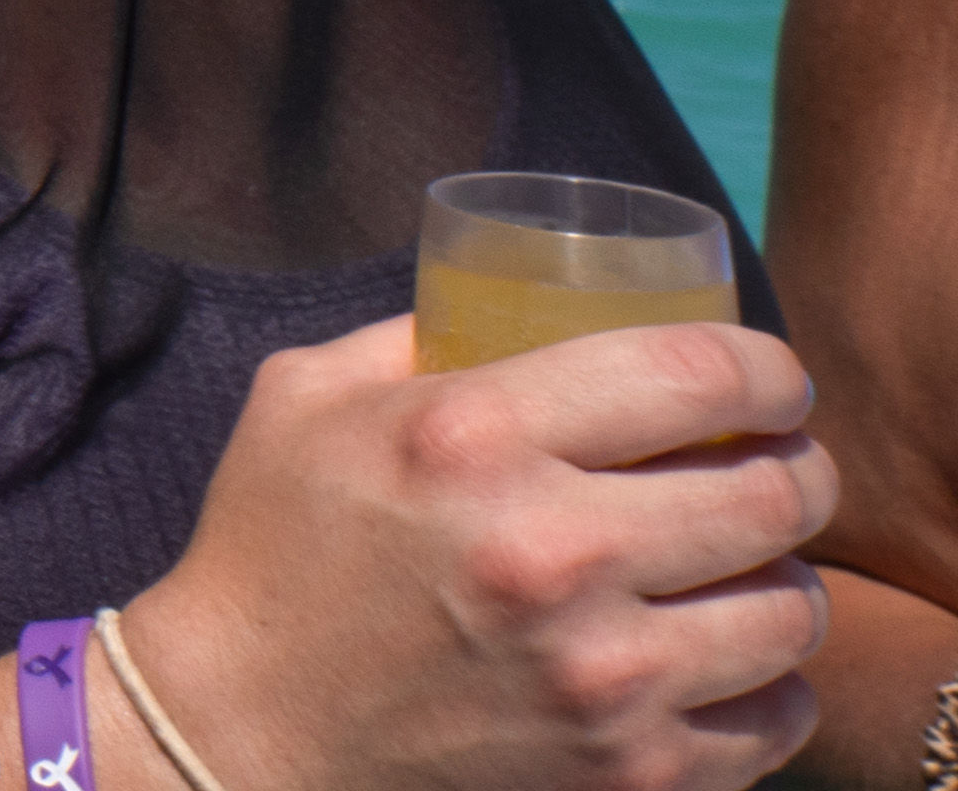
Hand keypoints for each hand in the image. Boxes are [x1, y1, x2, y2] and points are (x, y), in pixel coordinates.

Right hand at [117, 315, 837, 790]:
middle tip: (777, 469)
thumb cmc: (271, 550)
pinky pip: (775, 718)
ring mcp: (600, 675)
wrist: (243, 732)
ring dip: (783, 581)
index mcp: (473, 438)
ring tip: (745, 571)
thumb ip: (415, 338)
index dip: (767, 367)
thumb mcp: (308, 397)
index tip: (771, 379)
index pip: (696, 373)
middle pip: (774, 493)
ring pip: (793, 610)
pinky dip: (765, 686)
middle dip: (798, 471)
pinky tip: (720, 661)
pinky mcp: (628, 771)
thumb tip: (515, 298)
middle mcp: (550, 552)